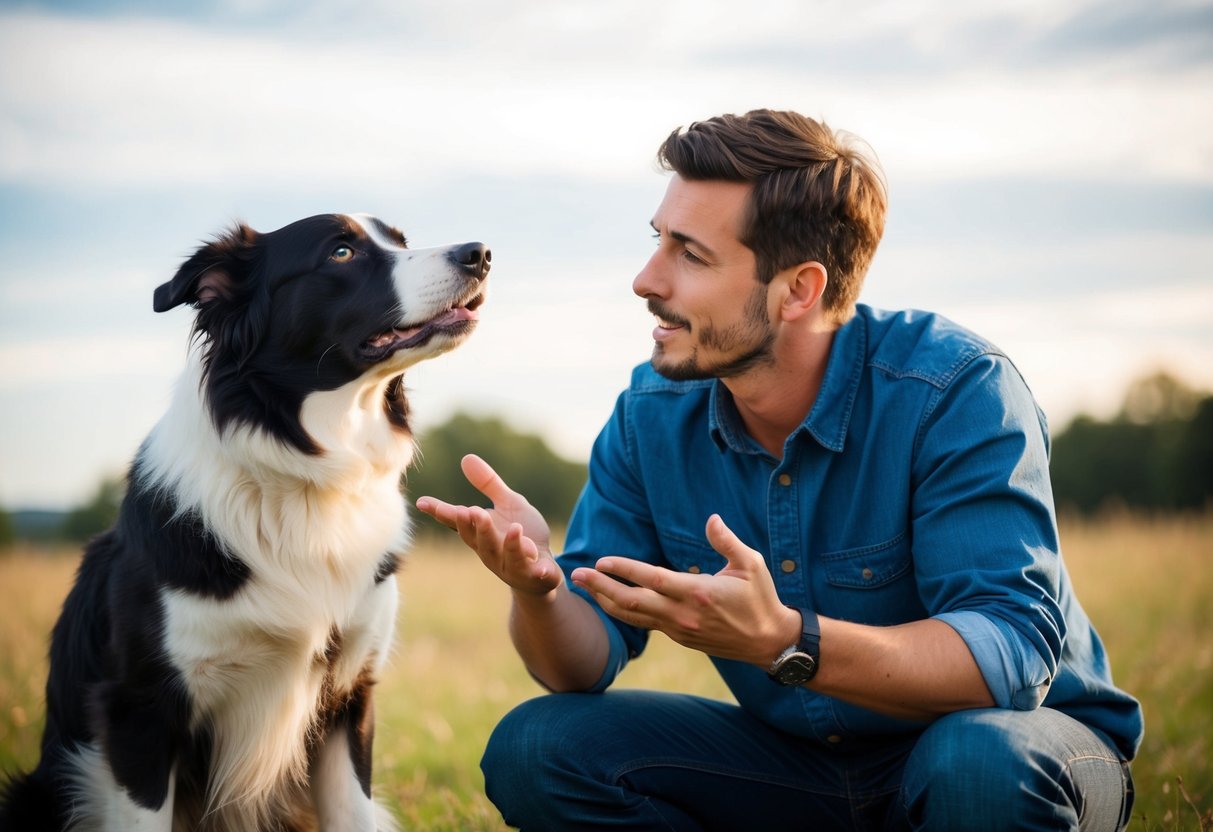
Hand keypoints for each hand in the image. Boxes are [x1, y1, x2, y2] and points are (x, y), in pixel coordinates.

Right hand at [415, 454, 561, 596]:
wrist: (542, 573)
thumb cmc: (522, 536)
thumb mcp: (509, 504)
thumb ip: (489, 484)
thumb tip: (466, 457)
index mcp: (482, 532)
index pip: (458, 521)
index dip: (440, 512)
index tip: (422, 502)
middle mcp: (491, 551)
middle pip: (477, 540)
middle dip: (473, 526)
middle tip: (468, 511)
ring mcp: (512, 566)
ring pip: (505, 556)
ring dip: (507, 544)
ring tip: (514, 529)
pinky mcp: (534, 576)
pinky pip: (534, 572)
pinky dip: (536, 567)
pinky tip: (538, 559)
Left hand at [570, 514, 798, 665]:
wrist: (769, 642)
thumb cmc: (760, 598)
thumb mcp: (751, 564)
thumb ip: (727, 541)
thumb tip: (711, 518)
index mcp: (698, 594)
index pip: (652, 579)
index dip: (624, 569)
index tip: (601, 560)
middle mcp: (683, 615)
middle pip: (631, 602)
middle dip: (600, 588)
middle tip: (576, 575)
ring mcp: (679, 630)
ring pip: (633, 617)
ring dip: (605, 602)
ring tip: (584, 588)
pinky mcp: (680, 638)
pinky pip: (645, 624)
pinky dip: (623, 612)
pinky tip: (610, 601)